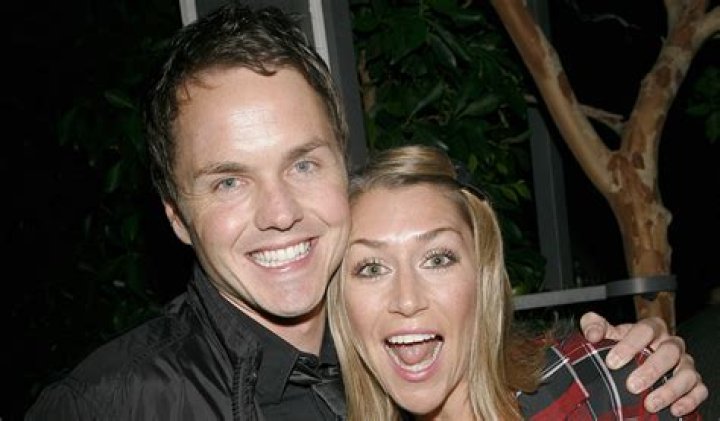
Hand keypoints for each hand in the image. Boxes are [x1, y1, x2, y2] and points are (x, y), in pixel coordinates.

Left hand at [580, 311, 707, 415]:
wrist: (633, 363)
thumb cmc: (622, 347)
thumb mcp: (606, 334)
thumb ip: (594, 326)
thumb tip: (592, 334)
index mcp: (651, 329)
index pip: (645, 330)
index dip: (630, 344)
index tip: (612, 361)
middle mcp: (671, 345)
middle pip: (669, 352)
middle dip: (651, 370)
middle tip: (632, 385)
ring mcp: (684, 364)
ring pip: (686, 373)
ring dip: (669, 390)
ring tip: (649, 403)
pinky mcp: (693, 383)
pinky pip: (699, 390)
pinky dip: (689, 400)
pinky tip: (673, 409)